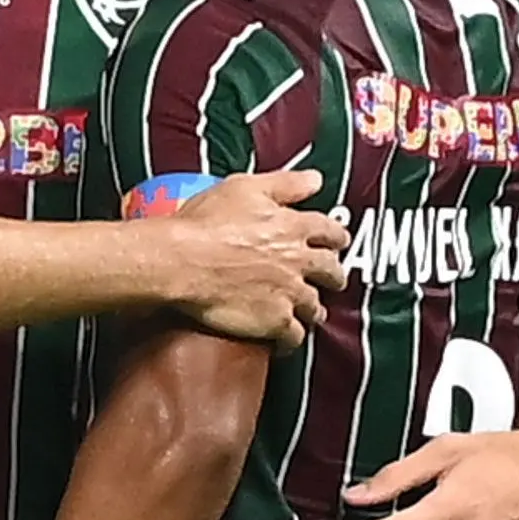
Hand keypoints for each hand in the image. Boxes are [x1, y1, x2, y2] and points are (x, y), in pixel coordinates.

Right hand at [162, 170, 345, 348]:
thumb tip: (314, 180)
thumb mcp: (245, 187)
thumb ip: (286, 184)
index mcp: (293, 225)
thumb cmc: (203, 224)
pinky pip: (296, 336)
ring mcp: (289, 292)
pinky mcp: (275, 321)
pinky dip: (293, 339)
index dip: (337, 237)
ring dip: (314, 308)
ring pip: (316, 306)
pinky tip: (286, 339)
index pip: (331, 231)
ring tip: (310, 311)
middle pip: (332, 270)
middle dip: (333, 274)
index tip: (337, 240)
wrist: (181, 260)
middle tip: (330, 277)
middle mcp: (298, 260)